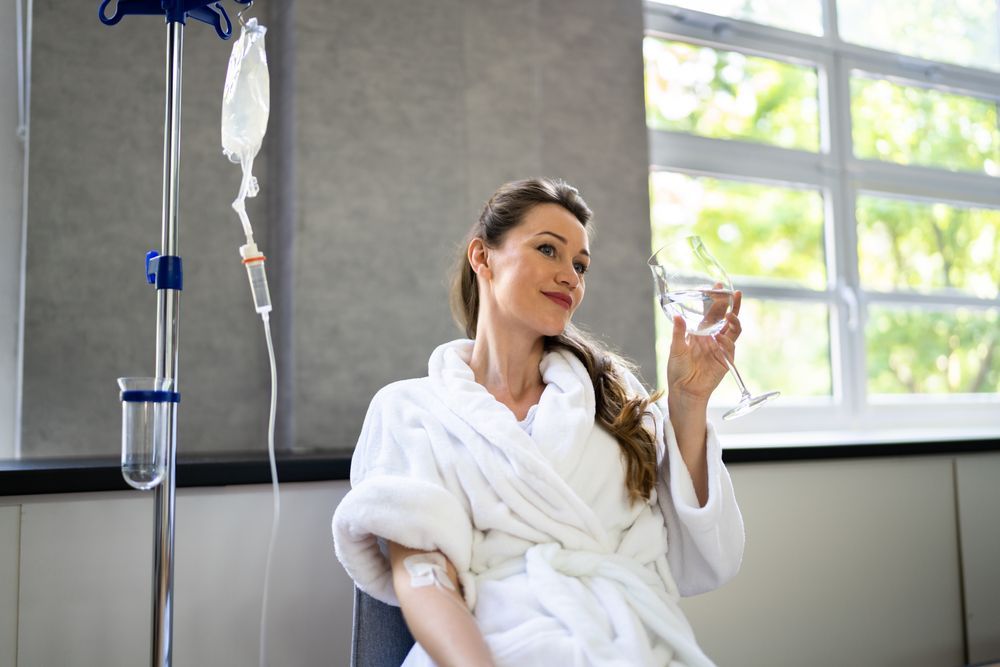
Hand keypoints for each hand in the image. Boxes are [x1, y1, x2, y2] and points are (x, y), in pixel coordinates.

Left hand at [666, 289, 742, 404]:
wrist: (684, 390)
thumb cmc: (678, 370)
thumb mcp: (676, 349)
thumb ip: (678, 333)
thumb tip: (677, 316)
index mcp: (700, 332)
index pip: (712, 311)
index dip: (716, 299)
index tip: (718, 285)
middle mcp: (713, 337)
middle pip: (726, 317)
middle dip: (731, 305)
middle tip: (734, 293)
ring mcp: (721, 348)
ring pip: (733, 330)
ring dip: (734, 321)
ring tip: (730, 314)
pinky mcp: (726, 359)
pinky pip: (730, 347)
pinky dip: (726, 341)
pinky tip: (720, 339)